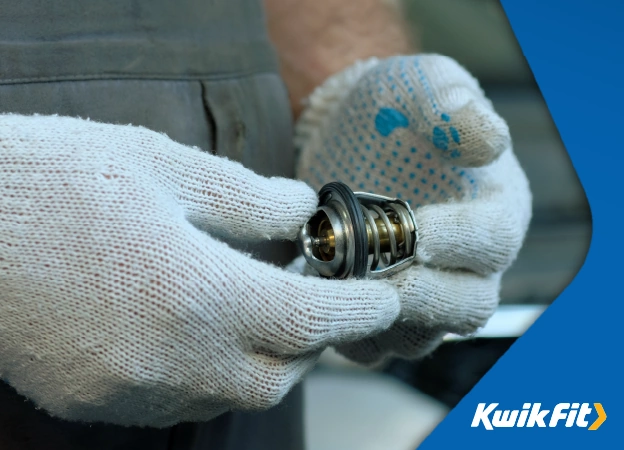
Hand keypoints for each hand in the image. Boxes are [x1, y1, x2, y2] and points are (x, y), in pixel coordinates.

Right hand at [0, 102, 400, 425]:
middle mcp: (166, 357)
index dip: (356, 308)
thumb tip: (296, 215)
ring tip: (240, 308)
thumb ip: (246, 199)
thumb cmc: (48, 178)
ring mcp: (123, 390)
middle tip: (305, 296)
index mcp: (194, 291)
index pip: (310, 320)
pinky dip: (196, 373)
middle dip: (307, 342)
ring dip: (251, 360)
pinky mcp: (86, 401)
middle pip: (275, 377)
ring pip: (223, 396)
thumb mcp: (162, 165)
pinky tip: (181, 330)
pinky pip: (168, 403)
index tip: (377, 296)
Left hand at [294, 54, 530, 363]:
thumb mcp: (422, 84)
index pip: (494, 240)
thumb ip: (452, 103)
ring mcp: (424, 291)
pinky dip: (347, 332)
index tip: (417, 232)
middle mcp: (468, 262)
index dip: (461, 242)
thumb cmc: (392, 104)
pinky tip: (317, 299)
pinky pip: (373, 344)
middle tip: (379, 275)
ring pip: (420, 336)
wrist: (343, 131)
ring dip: (382, 321)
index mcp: (493, 209)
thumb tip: (489, 142)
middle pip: (468, 304)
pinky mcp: (380, 309)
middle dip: (425, 296)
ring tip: (339, 287)